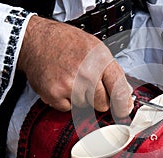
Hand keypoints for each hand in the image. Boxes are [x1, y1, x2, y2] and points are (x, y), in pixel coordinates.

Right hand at [17, 16, 132, 117]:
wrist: (37, 40)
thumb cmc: (67, 43)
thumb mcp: (97, 49)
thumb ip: (113, 72)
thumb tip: (126, 93)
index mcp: (100, 60)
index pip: (119, 91)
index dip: (123, 105)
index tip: (123, 111)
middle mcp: (87, 73)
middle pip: (103, 104)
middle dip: (99, 99)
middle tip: (89, 85)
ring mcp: (70, 85)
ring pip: (85, 106)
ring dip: (81, 97)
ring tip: (72, 79)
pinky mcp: (54, 95)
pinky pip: (68, 108)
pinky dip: (66, 100)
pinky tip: (62, 84)